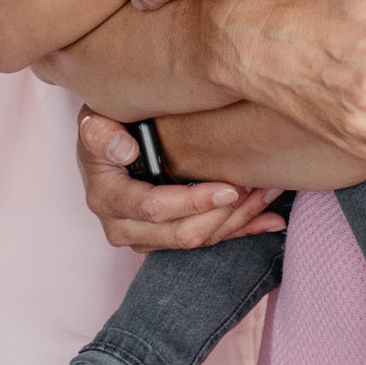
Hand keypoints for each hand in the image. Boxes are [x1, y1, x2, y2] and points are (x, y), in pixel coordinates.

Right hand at [74, 110, 285, 249]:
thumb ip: (101, 134)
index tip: (229, 188)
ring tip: (271, 192)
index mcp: (108, 198)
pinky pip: (208, 241)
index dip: (193, 202)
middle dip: (224, 214)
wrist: (104, 145)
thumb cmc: (105, 127)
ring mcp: (145, 238)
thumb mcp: (94, 123)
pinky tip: (270, 220)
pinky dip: (242, 230)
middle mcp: (123, 226)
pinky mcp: (165, 240)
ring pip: (199, 241)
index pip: (155, 209)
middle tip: (257, 186)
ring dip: (239, 219)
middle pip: (182, 234)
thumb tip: (125, 149)